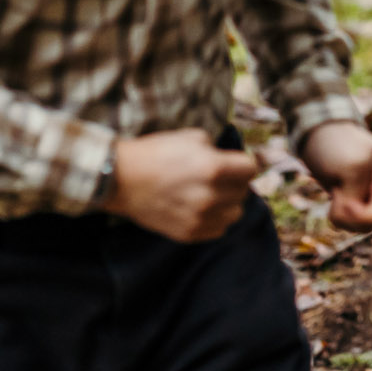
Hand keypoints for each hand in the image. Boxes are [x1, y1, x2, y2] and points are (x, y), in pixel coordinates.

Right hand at [106, 128, 258, 242]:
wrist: (121, 180)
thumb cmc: (155, 153)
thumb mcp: (191, 137)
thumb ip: (217, 150)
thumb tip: (231, 160)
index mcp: (214, 168)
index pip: (251, 169)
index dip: (243, 163)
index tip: (234, 163)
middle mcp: (211, 196)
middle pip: (244, 191)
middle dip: (235, 182)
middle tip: (219, 177)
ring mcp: (201, 218)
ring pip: (235, 213)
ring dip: (228, 203)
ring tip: (212, 195)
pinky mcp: (190, 233)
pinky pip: (219, 229)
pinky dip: (216, 219)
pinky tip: (202, 209)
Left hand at [301, 120, 371, 230]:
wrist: (321, 132)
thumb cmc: (337, 144)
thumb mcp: (350, 166)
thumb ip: (356, 194)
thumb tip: (353, 213)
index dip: (360, 216)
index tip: (339, 200)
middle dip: (352, 219)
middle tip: (335, 199)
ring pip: (364, 226)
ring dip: (344, 218)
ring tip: (335, 193)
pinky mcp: (359, 200)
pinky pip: (354, 221)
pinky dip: (340, 215)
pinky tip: (336, 197)